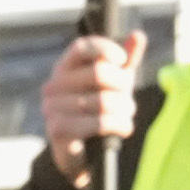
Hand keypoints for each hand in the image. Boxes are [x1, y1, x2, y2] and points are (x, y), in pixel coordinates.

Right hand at [40, 23, 142, 170]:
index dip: (105, 49)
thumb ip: (125, 62)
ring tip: (127, 115)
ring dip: (125, 109)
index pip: (82, 47)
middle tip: (129, 98)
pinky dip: (120, 125)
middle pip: (99, 73)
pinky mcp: (58, 130)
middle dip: (124, 85)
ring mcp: (52, 109)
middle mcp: (53, 87)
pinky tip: (125, 129)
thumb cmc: (97, 112)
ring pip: (103, 101)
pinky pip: (99, 122)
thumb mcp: (113, 84)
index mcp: (64, 69)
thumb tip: (137, 35)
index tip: (122, 60)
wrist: (82, 154)